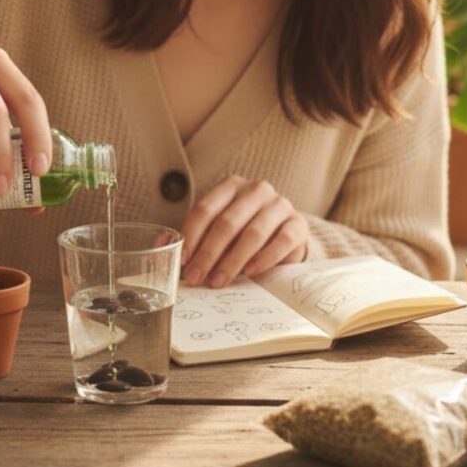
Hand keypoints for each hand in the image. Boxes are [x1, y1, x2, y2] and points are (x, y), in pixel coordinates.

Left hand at [180, 175, 308, 286]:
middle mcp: (256, 190)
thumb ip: (199, 238)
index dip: (191, 236)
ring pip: (252, 233)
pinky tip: (250, 272)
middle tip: (196, 277)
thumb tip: (168, 252)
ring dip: (232, 261)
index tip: (183, 261)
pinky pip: (281, 241)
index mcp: (231, 185)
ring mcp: (280, 204)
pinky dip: (264, 258)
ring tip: (219, 281)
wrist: (285, 235)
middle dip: (208, 253)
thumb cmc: (244, 232)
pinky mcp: (298, 224)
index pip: (205, 208)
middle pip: (227, 222)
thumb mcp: (221, 230)